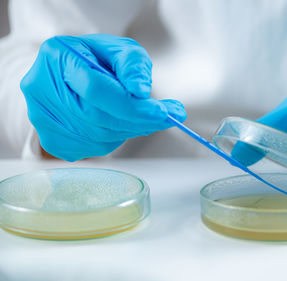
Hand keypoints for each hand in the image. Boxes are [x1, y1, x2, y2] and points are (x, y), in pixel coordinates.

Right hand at [20, 34, 185, 160]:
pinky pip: (94, 148)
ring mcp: (42, 118)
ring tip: (147, 116)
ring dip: (131, 130)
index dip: (132, 105)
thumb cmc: (98, 59)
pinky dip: (116, 138)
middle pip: (97, 117)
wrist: (71, 73)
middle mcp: (40, 89)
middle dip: (139, 121)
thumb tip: (141, 91)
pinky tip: (121, 122)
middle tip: (168, 116)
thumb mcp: (120, 49)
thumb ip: (133, 65)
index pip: (96, 89)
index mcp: (57, 56)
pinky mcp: (52, 140)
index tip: (163, 112)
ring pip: (98, 137)